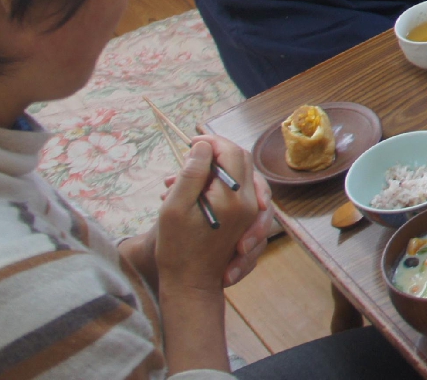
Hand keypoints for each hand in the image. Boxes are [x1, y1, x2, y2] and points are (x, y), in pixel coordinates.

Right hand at [155, 138, 262, 294]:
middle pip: (242, 161)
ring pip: (244, 175)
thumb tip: (202, 145)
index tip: (192, 142)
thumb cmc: (177, 249)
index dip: (212, 142)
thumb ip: (192, 173)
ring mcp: (251, 211)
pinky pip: (242, 190)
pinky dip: (224, 185)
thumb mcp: (175, 208)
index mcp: (233, 197)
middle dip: (217, 153)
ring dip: (219, 170)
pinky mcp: (247, 219)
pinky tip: (199, 194)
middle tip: (190, 158)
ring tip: (187, 181)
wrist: (190, 285)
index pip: (231, 153)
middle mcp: (250, 202)